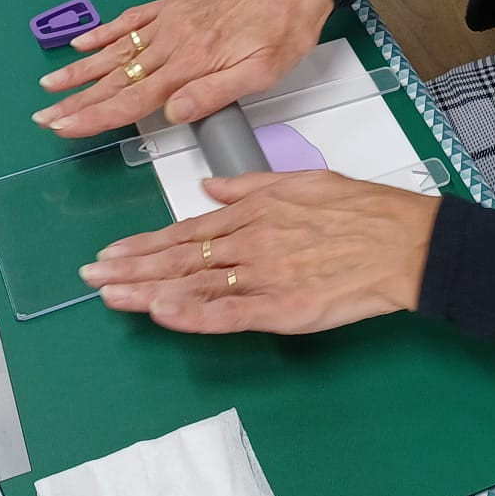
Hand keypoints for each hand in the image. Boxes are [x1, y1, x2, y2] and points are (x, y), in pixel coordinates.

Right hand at [31, 0, 333, 137]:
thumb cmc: (283, 32)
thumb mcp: (262, 72)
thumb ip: (215, 94)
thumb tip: (173, 113)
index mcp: (192, 64)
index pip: (133, 100)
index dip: (95, 116)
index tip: (64, 126)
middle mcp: (174, 42)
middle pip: (115, 78)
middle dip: (76, 100)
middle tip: (43, 117)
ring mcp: (170, 21)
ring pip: (116, 50)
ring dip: (80, 69)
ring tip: (50, 86)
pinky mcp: (174, 6)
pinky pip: (132, 20)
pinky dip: (104, 31)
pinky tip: (82, 42)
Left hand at [78, 170, 438, 333]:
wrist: (404, 242)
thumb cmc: (360, 210)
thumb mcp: (299, 181)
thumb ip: (249, 184)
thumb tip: (209, 184)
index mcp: (253, 213)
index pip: (185, 232)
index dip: (144, 244)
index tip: (110, 253)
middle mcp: (250, 244)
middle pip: (179, 259)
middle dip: (131, 268)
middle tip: (90, 276)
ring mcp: (264, 277)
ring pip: (194, 285)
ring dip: (147, 291)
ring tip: (109, 294)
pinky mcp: (283, 309)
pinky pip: (228, 315)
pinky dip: (192, 315)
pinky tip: (162, 314)